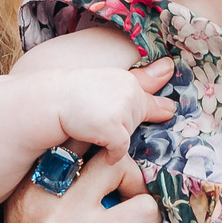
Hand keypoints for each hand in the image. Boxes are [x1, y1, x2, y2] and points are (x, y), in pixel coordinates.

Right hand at [0, 149, 160, 222]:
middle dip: (121, 158)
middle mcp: (39, 194)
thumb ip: (57, 192)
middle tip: (129, 190)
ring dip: (139, 187)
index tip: (112, 165)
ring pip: (121, 164)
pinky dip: (151, 219)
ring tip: (137, 213)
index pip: (66, 134)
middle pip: (95, 139)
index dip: (98, 139)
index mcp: (23, 187)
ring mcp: (65, 217)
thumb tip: (108, 160)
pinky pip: (142, 208)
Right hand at [50, 59, 175, 158]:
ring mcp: (122, 109)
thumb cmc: (77, 94)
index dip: (131, 114)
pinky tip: (99, 149)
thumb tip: (170, 68)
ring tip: (92, 127)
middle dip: (119, 126)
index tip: (122, 116)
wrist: (51, 101)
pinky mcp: (113, 127)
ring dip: (112, 138)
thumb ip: (144, 80)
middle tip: (95, 118)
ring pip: (128, 137)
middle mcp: (129, 91)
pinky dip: (111, 155)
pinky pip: (120, 150)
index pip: (144, 104)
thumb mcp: (111, 82)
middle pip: (136, 123)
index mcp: (129, 81)